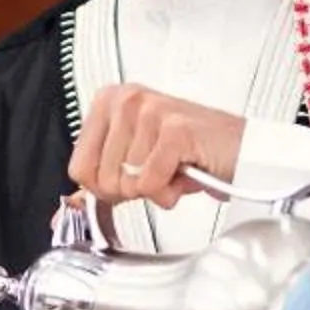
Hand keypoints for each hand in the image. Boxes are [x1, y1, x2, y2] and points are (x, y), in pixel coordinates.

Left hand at [69, 85, 245, 209]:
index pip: (79, 168)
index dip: (108, 187)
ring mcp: (150, 111)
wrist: (242, 149)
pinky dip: (171, 190)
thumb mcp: (136, 161)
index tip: (134, 174)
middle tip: (160, 171)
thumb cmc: (192, 152)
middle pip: (103, 180)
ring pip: (129, 183)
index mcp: (109, 101)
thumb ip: (99, 181)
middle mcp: (126, 100)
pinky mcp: (175, 130)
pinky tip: (186, 171)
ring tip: (177, 167)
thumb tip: (66, 208)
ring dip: (159, 188)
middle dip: (135, 189)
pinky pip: (151, 184)